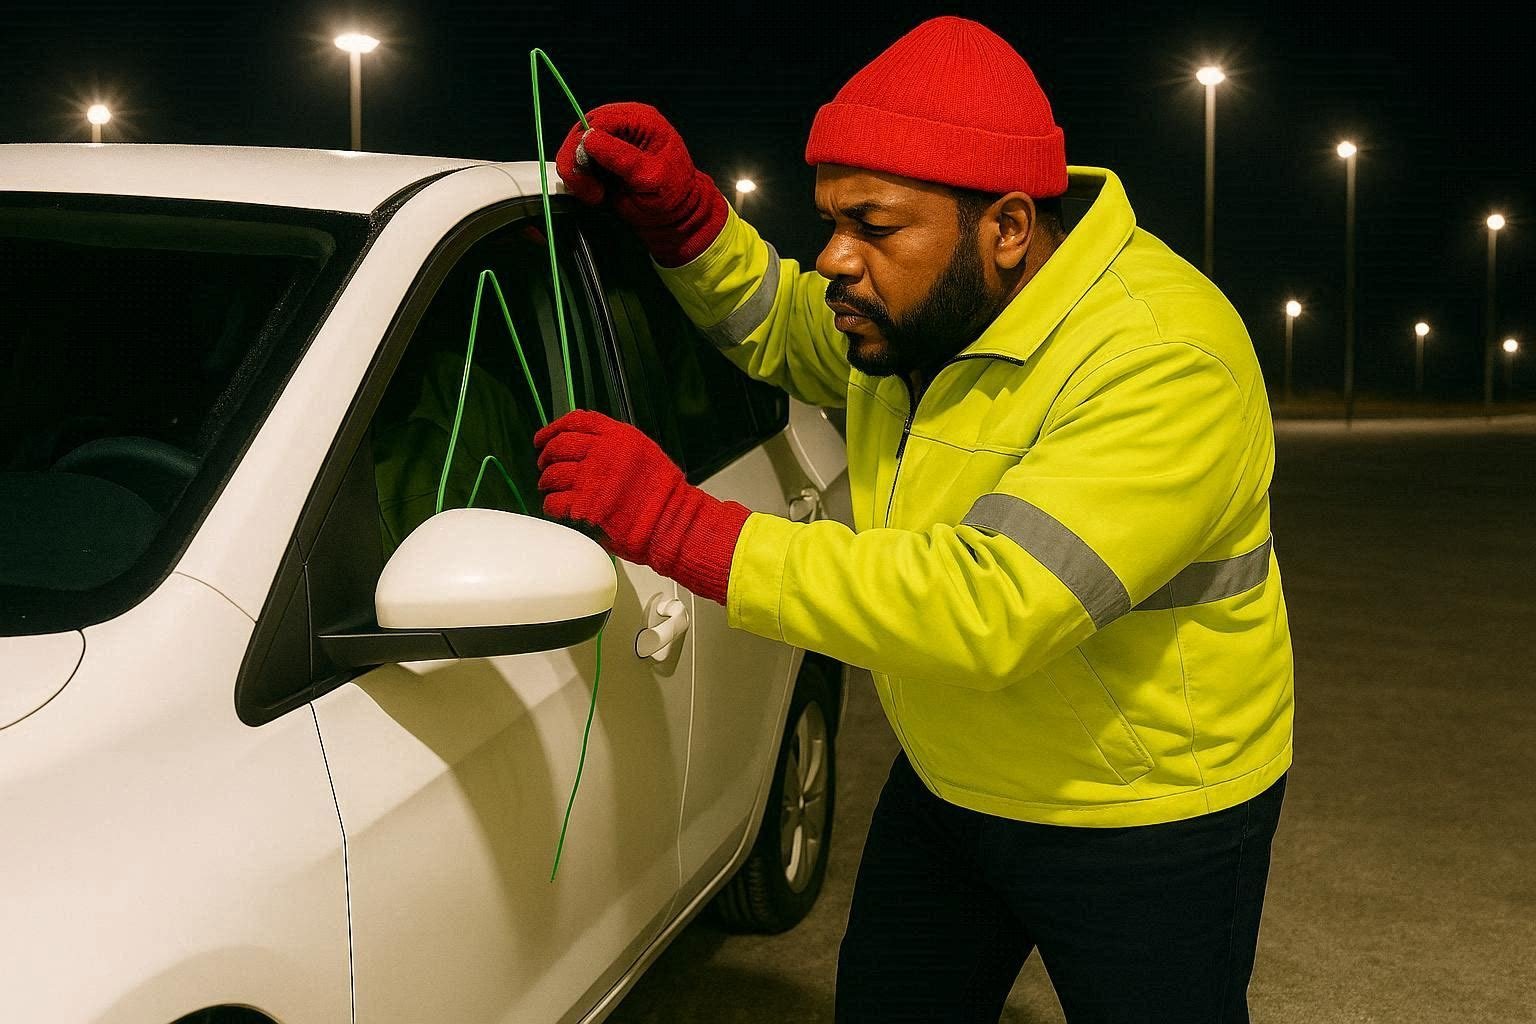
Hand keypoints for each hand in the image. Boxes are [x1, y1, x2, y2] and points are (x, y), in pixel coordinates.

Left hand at [533, 410, 751, 604]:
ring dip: (547, 483)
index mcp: (619, 436)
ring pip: (553, 475)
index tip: (543, 438)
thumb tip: (584, 442)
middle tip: (544, 466)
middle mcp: (604, 452)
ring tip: (551, 490)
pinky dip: (552, 506)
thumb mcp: (644, 452)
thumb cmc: (663, 494)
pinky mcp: (585, 506)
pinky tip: (558, 508)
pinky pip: (555, 502)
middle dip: (546, 457)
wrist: (672, 523)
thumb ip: (615, 443)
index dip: (553, 429)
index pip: (576, 421)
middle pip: (559, 446)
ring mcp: (592, 479)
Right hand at [555, 102, 729, 266]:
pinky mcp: (600, 159)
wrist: (675, 215)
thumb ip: (622, 158)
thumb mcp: (651, 177)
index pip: (598, 121)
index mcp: (639, 119)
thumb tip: (588, 139)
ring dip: (576, 173)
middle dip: (576, 161)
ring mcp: (609, 140)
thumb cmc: (673, 194)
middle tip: (589, 191)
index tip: (584, 173)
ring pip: (573, 148)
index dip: (583, 144)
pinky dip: (578, 179)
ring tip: (595, 195)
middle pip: (580, 131)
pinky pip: (576, 163)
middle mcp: (621, 124)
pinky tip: (594, 193)